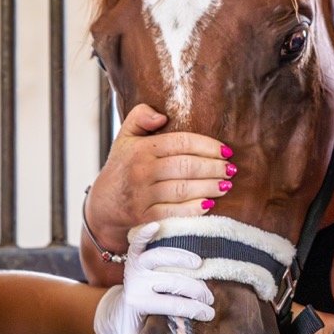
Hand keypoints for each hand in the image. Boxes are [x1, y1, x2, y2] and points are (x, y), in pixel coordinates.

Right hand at [85, 104, 235, 249]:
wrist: (102, 206)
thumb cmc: (121, 168)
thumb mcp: (125, 137)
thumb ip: (140, 116)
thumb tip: (161, 116)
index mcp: (140, 149)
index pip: (181, 142)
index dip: (208, 146)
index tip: (225, 150)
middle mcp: (141, 172)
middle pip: (186, 166)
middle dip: (214, 168)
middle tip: (231, 169)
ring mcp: (142, 196)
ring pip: (184, 189)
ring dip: (209, 187)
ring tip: (226, 185)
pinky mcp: (144, 218)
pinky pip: (175, 212)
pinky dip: (194, 209)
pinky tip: (209, 203)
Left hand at [94, 223, 214, 333]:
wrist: (115, 311)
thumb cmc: (133, 328)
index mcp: (138, 304)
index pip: (171, 305)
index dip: (193, 310)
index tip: (210, 315)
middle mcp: (136, 283)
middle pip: (171, 281)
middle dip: (195, 290)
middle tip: (210, 298)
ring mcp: (135, 268)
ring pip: (158, 257)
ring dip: (181, 258)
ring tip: (200, 265)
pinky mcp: (134, 257)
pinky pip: (138, 242)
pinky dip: (146, 233)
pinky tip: (157, 226)